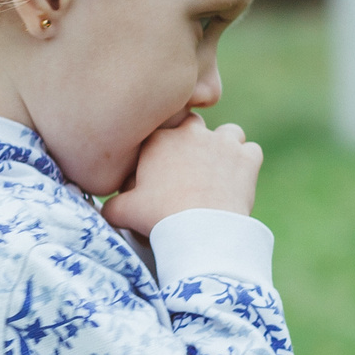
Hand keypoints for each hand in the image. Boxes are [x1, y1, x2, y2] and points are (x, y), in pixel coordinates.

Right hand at [103, 114, 262, 235]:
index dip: (163, 149)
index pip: (161, 131)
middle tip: (192, 170)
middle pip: (194, 126)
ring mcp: (222, 141)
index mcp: (159, 139)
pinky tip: (239, 181)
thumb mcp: (123, 212)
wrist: (199, 229)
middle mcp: (191, 132)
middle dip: (194, 142)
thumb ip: (110, 206)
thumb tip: (103, 209)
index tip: (164, 168)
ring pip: (228, 133)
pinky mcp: (247, 157)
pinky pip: (251, 151)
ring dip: (225, 148)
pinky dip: (247, 164)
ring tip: (219, 172)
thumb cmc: (157, 218)